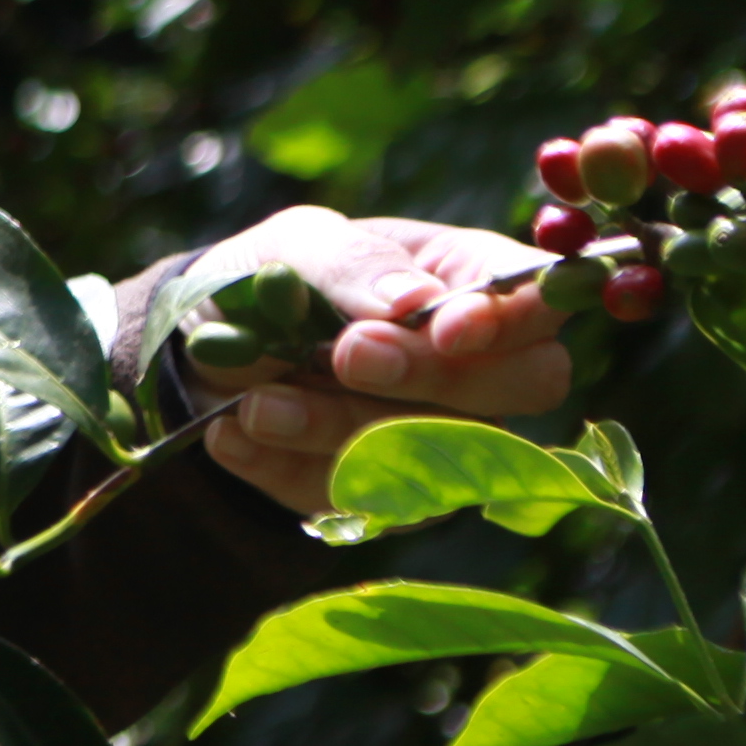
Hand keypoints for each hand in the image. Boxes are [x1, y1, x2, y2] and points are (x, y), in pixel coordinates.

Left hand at [178, 204, 575, 516]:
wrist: (203, 353)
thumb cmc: (270, 281)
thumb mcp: (293, 246)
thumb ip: (352, 262)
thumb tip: (413, 299)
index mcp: (469, 277)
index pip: (542, 299)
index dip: (512, 317)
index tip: (448, 327)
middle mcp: (482, 360)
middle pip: (529, 382)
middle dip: (435, 375)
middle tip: (347, 354)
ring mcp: (449, 434)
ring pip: (442, 449)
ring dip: (339, 426)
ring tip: (258, 402)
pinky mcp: (398, 495)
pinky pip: (369, 499)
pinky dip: (290, 467)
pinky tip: (237, 432)